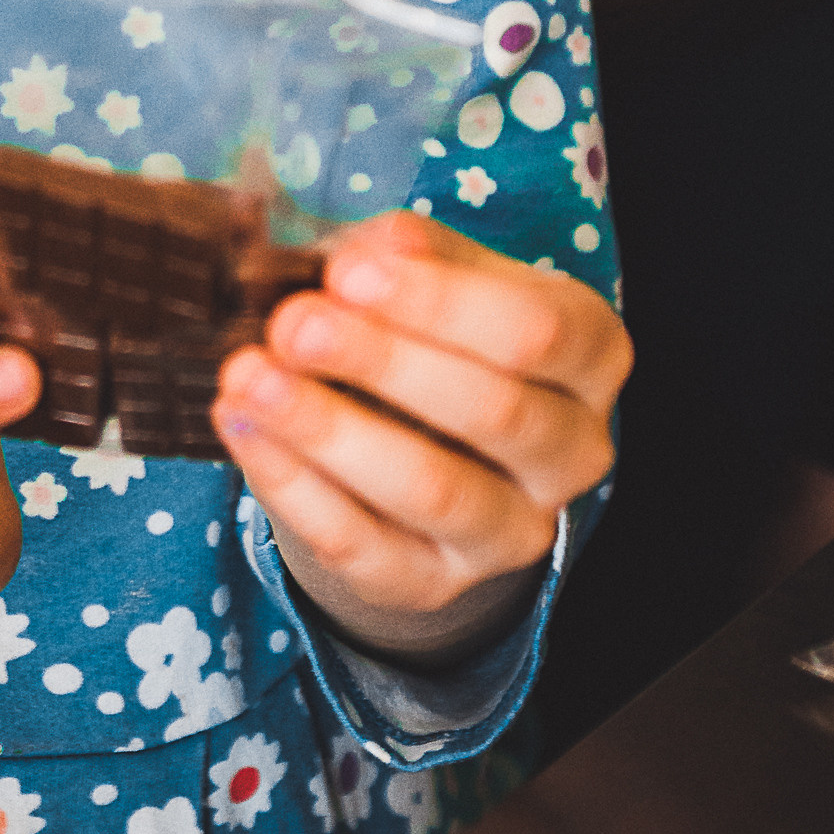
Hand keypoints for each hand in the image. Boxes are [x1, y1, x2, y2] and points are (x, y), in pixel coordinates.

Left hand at [213, 209, 628, 657]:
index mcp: (591, 354)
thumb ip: (409, 255)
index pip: (536, 333)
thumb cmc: (439, 332)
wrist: (426, 444)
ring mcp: (512, 529)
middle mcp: (574, 451)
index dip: (439, 302)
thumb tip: (368, 250)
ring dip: (329, 430)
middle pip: (494, 412)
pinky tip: (242, 426)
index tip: (345, 271)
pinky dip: (294, 485)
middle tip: (290, 323)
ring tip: (249, 375)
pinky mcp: (435, 583)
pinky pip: (364, 546)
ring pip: (433, 490)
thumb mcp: (440, 275)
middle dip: (382, 362)